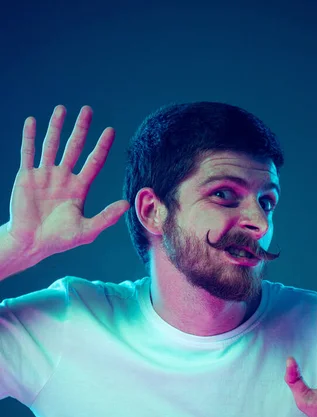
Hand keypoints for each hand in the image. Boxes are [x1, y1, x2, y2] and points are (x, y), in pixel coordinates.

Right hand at [7, 105, 129, 259]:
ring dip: (56, 127)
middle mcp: (63, 178)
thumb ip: (107, 217)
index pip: (93, 162)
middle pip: (74, 148)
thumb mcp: (87, 230)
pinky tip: (32, 121)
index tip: (110, 131)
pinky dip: (30, 137)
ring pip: (51, 146)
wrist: (31, 244)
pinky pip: (28, 153)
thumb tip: (127, 204)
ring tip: (62, 109)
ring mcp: (44, 175)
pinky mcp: (26, 177)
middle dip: (81, 129)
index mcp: (78, 188)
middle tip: (88, 110)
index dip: (102, 147)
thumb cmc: (59, 240)